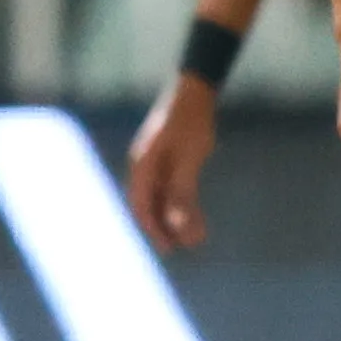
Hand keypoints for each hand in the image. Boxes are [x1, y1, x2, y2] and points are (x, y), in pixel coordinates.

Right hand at [123, 74, 217, 251]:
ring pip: (165, 200)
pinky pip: (175, 189)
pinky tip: (198, 219)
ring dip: (178, 219)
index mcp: (142, 166)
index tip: (167, 248)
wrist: (195, 92)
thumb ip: (182, 191)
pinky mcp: (172, 162)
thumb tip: (176, 224)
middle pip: (152, 206)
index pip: (142, 206)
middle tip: (182, 248)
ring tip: (197, 238)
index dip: (152, 229)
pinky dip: (186, 205)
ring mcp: (158, 165)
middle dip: (166, 228)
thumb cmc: (191, 121)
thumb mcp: (189, 158)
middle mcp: (146, 168)